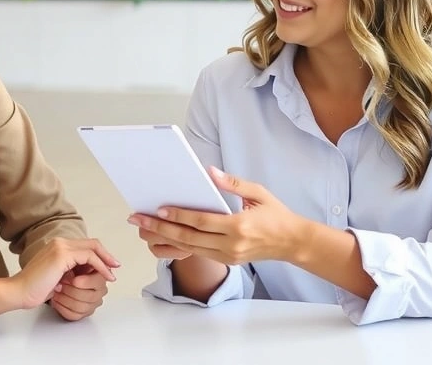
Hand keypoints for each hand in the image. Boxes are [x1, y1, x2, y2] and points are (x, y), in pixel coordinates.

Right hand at [10, 238, 118, 309]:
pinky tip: (105, 275)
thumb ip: (68, 271)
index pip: (84, 245)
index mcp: (56, 245)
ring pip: (92, 248)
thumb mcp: (56, 276)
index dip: (99, 254)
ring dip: (105, 262)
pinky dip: (100, 266)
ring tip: (111, 274)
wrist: (19, 291)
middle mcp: (59, 242)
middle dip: (106, 255)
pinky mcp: (62, 255)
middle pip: (91, 243)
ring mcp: (60, 247)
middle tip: (115, 266)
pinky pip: (89, 257)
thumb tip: (82, 275)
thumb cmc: (34, 288)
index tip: (108, 265)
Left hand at [128, 167, 308, 264]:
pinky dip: (179, 247)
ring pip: (190, 249)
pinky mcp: (228, 261)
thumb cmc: (276, 214)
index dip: (179, 216)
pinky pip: (199, 254)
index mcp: (239, 226)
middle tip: (139, 220)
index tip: (159, 209)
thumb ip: (233, 183)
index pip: (202, 221)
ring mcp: (229, 255)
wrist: (293, 242)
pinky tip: (164, 239)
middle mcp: (231, 244)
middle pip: (189, 238)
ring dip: (165, 239)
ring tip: (144, 230)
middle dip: (161, 228)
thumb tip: (209, 171)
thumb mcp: (258, 193)